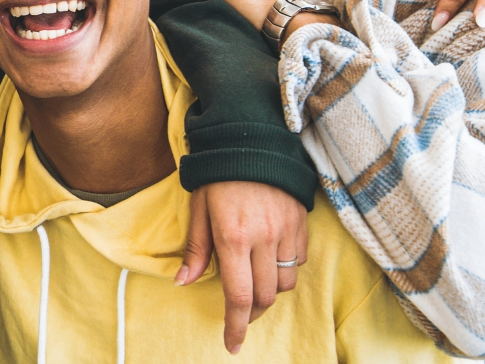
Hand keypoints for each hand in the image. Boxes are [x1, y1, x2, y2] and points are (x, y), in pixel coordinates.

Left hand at [177, 180, 308, 354]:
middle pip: (265, 297)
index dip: (235, 326)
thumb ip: (195, 250)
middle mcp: (263, 238)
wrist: (253, 140)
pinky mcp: (301, 224)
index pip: (238, 295)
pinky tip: (270, 258)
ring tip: (253, 283)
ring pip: (285, 283)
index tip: (232, 344)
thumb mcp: (199, 209)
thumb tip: (183, 283)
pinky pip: (298, 261)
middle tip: (239, 314)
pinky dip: (285, 269)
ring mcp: (286, 231)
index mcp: (233, 237)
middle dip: (251, 313)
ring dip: (269, 292)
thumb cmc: (219, 175)